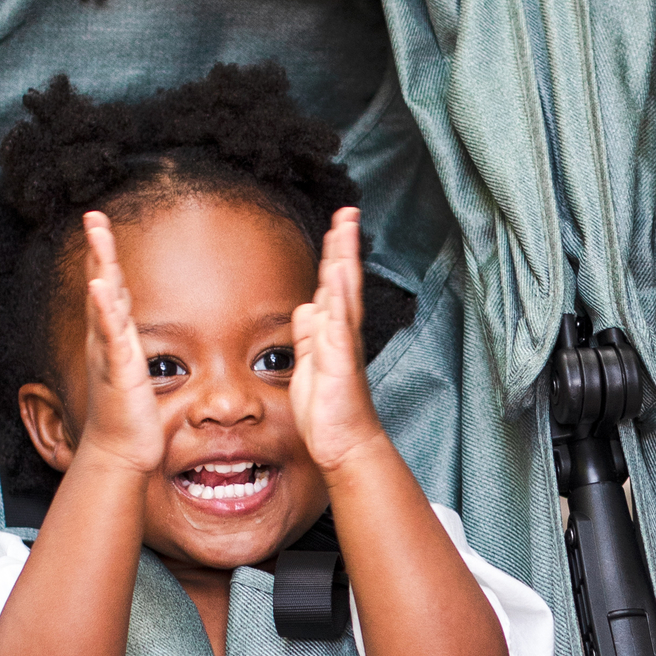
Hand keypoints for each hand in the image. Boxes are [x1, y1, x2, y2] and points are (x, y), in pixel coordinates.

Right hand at [75, 211, 169, 475]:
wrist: (122, 450)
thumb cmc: (129, 415)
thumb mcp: (135, 369)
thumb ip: (132, 345)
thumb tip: (133, 327)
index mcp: (114, 339)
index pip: (109, 290)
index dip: (104, 257)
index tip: (101, 227)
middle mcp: (106, 340)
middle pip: (100, 284)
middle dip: (97, 248)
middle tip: (93, 215)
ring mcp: (109, 353)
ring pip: (103, 301)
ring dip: (100, 265)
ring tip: (96, 234)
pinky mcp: (117, 370)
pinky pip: (109, 335)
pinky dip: (103, 309)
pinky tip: (98, 285)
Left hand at [290, 207, 385, 479]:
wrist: (344, 443)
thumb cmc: (329, 410)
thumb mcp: (308, 364)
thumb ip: (308, 335)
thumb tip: (308, 308)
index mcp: (332, 333)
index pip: (333, 285)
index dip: (334, 254)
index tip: (337, 224)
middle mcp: (342, 333)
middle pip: (344, 279)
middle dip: (344, 244)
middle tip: (347, 211)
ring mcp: (343, 345)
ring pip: (345, 293)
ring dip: (345, 259)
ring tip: (345, 227)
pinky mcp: (341, 360)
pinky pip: (340, 322)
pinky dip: (341, 296)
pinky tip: (339, 273)